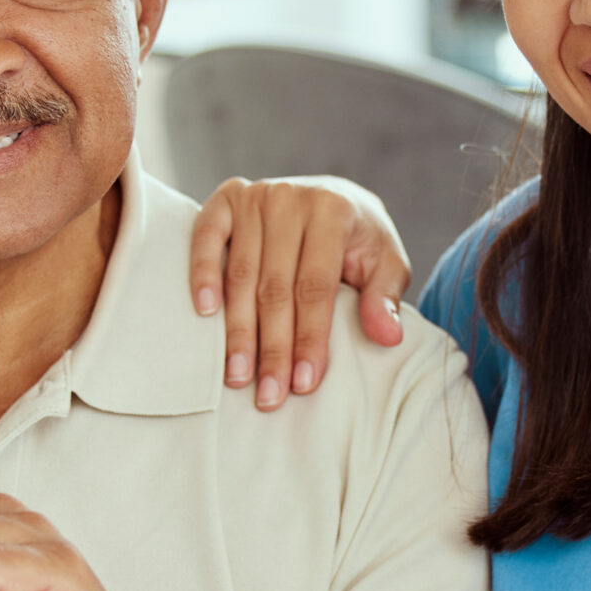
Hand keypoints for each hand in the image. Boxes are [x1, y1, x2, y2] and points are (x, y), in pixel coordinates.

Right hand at [186, 176, 408, 410]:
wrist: (333, 194)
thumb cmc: (359, 239)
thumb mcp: (386, 263)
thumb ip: (385, 298)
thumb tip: (388, 338)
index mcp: (333, 211)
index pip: (315, 287)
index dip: (309, 338)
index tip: (303, 383)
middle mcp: (290, 199)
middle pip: (275, 287)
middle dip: (272, 347)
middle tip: (268, 395)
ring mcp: (255, 196)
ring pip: (241, 274)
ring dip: (237, 329)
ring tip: (237, 376)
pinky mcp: (226, 198)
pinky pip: (206, 238)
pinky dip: (202, 274)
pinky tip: (205, 313)